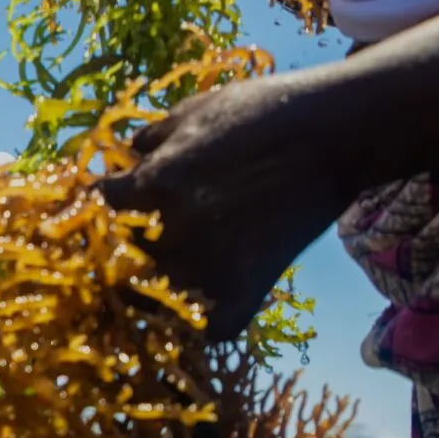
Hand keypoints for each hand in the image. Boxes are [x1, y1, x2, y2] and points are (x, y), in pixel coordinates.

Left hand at [100, 71, 354, 340]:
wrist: (336, 131)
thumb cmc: (263, 109)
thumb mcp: (194, 109)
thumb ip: (151, 137)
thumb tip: (125, 156)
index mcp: (152, 185)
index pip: (101, 205)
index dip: (110, 200)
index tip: (121, 198)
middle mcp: (171, 231)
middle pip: (125, 251)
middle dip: (130, 242)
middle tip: (148, 233)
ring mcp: (208, 265)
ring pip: (160, 293)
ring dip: (162, 284)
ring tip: (178, 267)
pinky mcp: (247, 287)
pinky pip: (215, 328)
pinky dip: (211, 322)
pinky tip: (212, 303)